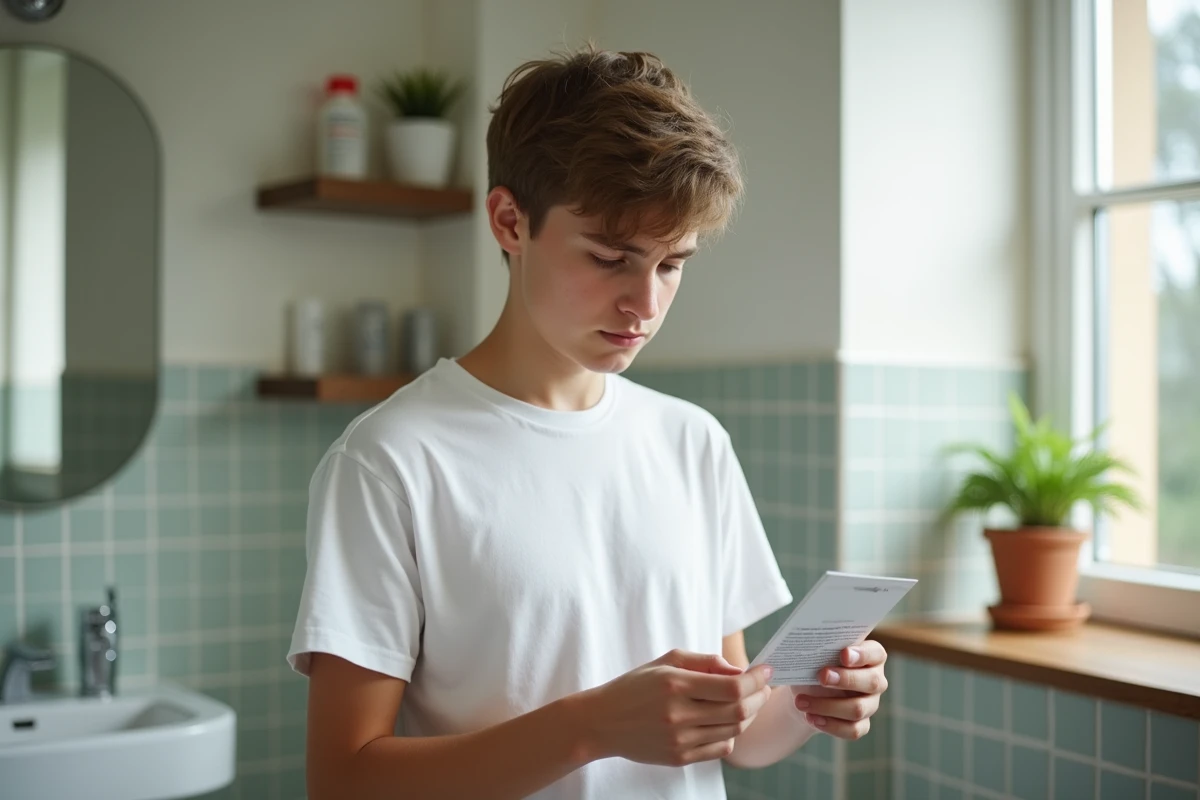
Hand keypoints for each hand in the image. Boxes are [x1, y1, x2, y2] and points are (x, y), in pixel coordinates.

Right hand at [579, 649, 774, 766]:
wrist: (602, 722)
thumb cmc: (635, 686)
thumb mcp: (665, 661)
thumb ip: (704, 661)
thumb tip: (739, 670)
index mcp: (675, 685)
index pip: (732, 687)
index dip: (756, 680)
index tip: (766, 671)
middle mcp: (678, 715)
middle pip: (739, 711)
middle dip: (759, 697)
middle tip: (763, 686)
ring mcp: (679, 740)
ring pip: (733, 731)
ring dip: (749, 715)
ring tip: (748, 701)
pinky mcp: (679, 758)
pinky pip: (720, 749)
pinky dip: (732, 734)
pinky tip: (727, 722)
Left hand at [790, 640, 888, 739]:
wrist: (805, 692)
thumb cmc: (814, 665)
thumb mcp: (816, 655)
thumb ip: (820, 650)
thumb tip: (809, 649)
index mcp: (870, 656)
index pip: (875, 653)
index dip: (862, 655)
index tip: (843, 654)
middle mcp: (876, 680)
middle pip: (872, 682)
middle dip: (846, 679)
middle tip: (822, 676)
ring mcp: (871, 704)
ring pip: (858, 709)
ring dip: (828, 706)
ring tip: (802, 702)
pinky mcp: (862, 724)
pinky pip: (853, 730)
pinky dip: (830, 725)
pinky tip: (811, 717)